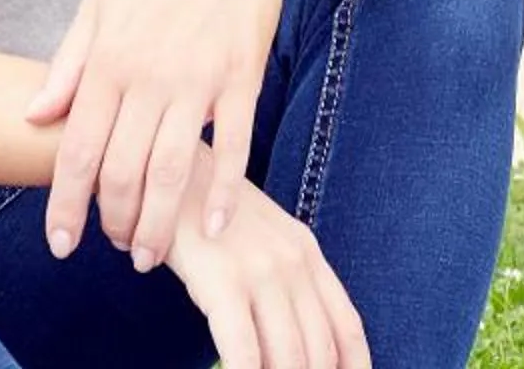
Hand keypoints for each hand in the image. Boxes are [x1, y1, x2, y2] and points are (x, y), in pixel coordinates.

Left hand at [31, 0, 297, 269]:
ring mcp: (198, 78)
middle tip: (118, 249)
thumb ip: (68, 64)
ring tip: (152, 254)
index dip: (66, 205)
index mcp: (107, 60)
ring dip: (160, 223)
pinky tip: (213, 226)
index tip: (62, 244)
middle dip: (115, 224)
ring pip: (173, 171)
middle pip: (123, 172)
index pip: (76, 149)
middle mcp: (148, 75)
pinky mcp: (242, 77)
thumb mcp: (100, 4)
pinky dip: (222, 193)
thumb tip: (33, 114)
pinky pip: (233, 147)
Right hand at [164, 153, 371, 368]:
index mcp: (307, 254)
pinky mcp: (225, 282)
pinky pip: (244, 353)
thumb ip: (282, 285)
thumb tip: (289, 346)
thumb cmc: (207, 216)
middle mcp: (293, 263)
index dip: (355, 368)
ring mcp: (262, 272)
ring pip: (289, 358)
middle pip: (320, 350)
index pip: (346, 327)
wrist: (168, 174)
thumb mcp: (259, 242)